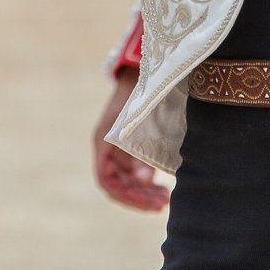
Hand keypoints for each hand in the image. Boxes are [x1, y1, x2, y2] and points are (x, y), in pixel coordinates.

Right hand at [93, 70, 169, 212]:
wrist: (145, 65)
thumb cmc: (142, 89)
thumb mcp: (140, 118)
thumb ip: (141, 146)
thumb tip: (145, 180)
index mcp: (103, 141)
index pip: (107, 181)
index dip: (126, 196)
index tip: (147, 204)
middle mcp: (108, 147)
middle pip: (119, 183)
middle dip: (139, 197)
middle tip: (163, 204)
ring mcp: (119, 145)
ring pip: (129, 178)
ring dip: (145, 191)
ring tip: (166, 199)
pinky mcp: (132, 142)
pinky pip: (136, 168)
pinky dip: (148, 179)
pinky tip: (164, 184)